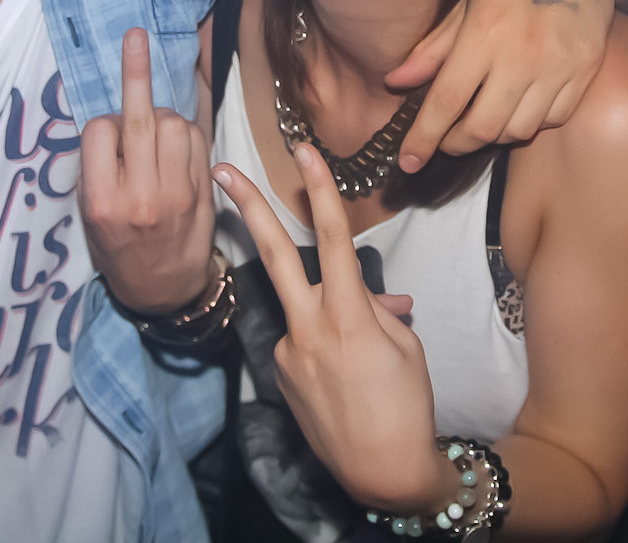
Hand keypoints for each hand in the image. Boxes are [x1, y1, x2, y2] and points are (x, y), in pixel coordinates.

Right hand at [79, 30, 217, 314]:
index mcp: (102, 202)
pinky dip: (186, 131)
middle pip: (140, 119)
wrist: (164, 291)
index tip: (107, 134)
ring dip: (163, 117)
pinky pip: (196, 139)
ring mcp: (175, 193)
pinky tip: (177, 146)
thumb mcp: (91, 217)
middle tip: (135, 36)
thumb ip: (99, 169)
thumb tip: (111, 117)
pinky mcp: (202, 191)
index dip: (104, 124)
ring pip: (172, 123)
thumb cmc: (119, 250)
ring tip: (155, 138)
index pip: (100, 132)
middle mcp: (139, 196)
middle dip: (136, 71)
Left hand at [215, 146, 445, 514]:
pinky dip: (325, 345)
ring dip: (327, 311)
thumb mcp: (404, 346)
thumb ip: (378, 310)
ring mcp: (287, 355)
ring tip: (366, 361)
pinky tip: (348, 380)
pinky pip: (303, 342)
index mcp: (347, 317)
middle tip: (220, 170)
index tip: (303, 153)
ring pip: (301, 306)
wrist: (382, 474)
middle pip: (273, 255)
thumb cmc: (407, 406)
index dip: (319, 190)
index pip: (330, 239)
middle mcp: (308, 330)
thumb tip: (370, 296)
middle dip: (247, 207)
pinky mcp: (280, 377)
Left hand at [387, 0, 619, 171]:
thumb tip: (396, 83)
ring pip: (518, 130)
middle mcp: (521, 56)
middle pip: (482, 128)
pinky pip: (553, 119)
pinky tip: (521, 106)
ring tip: (484, 119)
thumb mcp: (466, 4)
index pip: (446, 101)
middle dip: (456, 143)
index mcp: (484, 35)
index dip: (423, 138)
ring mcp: (558, 67)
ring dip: (494, 135)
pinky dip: (531, 122)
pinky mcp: (585, 72)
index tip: (409, 161)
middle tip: (447, 139)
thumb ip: (433, 48)